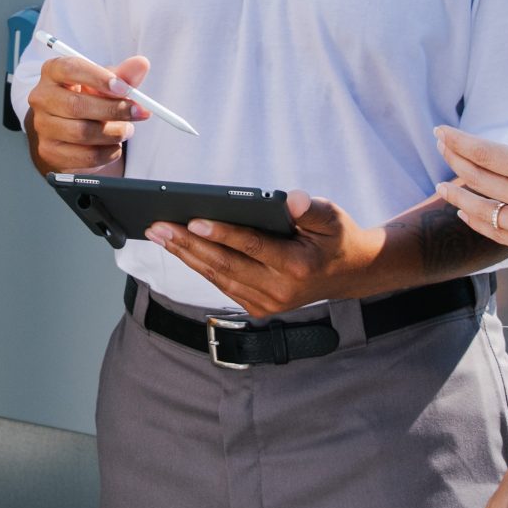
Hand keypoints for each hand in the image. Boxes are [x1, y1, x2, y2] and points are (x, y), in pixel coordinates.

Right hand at [24, 51, 150, 174]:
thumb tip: (141, 64)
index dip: (99, 78)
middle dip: (113, 110)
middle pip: (76, 105)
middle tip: (138, 112)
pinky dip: (108, 152)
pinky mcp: (50, 152)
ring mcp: (43, 126)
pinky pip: (86, 156)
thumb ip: (123, 75)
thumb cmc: (89, 98)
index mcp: (53, 71)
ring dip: (114, 133)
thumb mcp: (106, 84)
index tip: (125, 88)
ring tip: (126, 130)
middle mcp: (42, 97)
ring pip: (82, 133)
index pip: (71, 69)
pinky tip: (114, 145)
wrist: (72, 131)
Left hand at [144, 191, 377, 314]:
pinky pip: (222, 285)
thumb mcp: (332, 216)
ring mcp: (268, 304)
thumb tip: (291, 199)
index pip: (252, 247)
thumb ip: (311, 208)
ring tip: (158, 234)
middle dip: (187, 244)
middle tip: (157, 225)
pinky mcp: (259, 308)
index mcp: (298, 267)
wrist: (350, 273)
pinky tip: (179, 248)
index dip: (221, 233)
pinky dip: (199, 266)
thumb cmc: (337, 238)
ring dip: (185, 255)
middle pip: (225, 265)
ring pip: (218, 278)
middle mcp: (280, 290)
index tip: (193, 219)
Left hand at [433, 88, 507, 278]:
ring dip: (456, 195)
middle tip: (440, 146)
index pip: (485, 154)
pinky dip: (475, 222)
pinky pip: (495, 233)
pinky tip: (467, 214)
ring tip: (440, 186)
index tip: (441, 131)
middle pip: (476, 178)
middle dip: (452, 160)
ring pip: (479, 209)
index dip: (458, 142)